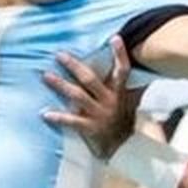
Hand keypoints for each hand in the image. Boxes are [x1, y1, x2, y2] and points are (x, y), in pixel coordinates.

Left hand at [41, 36, 136, 159]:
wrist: (126, 149)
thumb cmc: (125, 120)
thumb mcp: (132, 101)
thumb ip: (133, 85)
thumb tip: (141, 65)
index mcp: (119, 92)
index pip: (123, 70)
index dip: (120, 54)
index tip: (115, 38)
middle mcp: (109, 101)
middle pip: (90, 80)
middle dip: (74, 66)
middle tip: (59, 55)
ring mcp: (99, 114)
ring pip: (77, 96)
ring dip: (61, 85)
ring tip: (46, 76)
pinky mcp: (90, 128)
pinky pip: (72, 122)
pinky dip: (58, 118)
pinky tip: (45, 113)